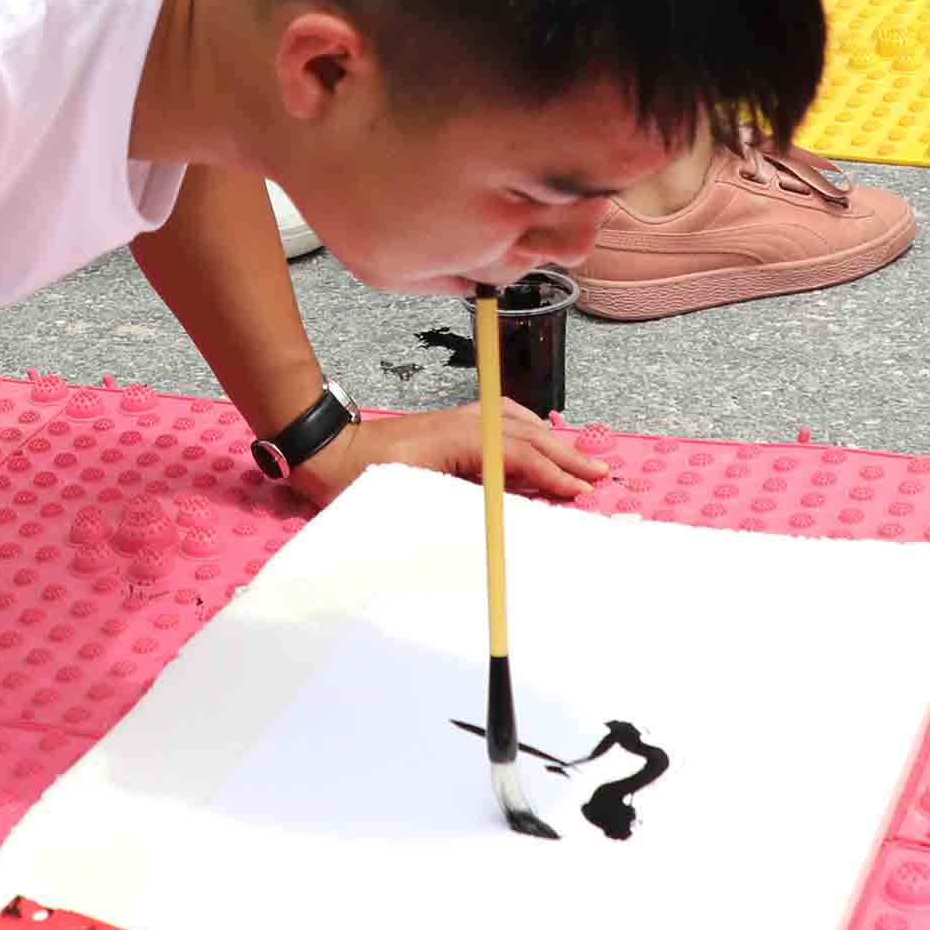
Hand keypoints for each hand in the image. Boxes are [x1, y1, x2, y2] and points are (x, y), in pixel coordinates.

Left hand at [289, 399, 609, 508]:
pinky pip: (501, 418)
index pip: (520, 456)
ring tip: (578, 460)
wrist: (331, 453)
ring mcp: (459, 417)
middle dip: (565, 456)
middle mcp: (466, 421)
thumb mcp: (416, 497)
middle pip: (528, 436)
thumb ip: (465, 503)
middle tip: (598, 475)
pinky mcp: (452, 421)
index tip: (580, 493)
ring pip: (518, 423)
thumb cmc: (367, 480)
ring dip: (551, 442)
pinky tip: (537, 434)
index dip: (553, 476)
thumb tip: (506, 513)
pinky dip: (526, 427)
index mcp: (462, 439)